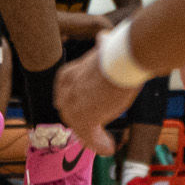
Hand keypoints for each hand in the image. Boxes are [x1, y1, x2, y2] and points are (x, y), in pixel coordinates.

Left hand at [55, 41, 140, 155]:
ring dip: (93, 139)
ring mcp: (72, 107)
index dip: (75, 108)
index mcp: (67, 75)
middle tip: (98, 132)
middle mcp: (65, 92)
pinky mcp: (83, 120)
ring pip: (80, 129)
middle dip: (84, 124)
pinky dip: (99, 145)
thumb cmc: (116, 55)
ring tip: (107, 143)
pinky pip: (90, 139)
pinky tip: (109, 147)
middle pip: (70, 115)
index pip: (65, 96)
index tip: (87, 114)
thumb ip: (100, 50)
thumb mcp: (102, 53)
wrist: (119, 61)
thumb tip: (102, 37)